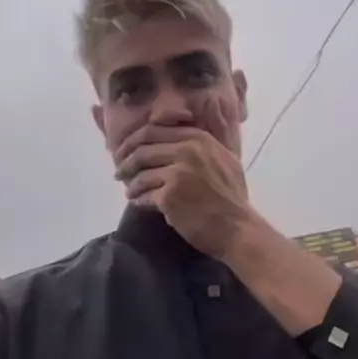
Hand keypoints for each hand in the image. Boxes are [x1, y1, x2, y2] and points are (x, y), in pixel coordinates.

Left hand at [114, 99, 250, 258]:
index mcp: (199, 139)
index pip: (154, 130)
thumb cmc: (232, 197)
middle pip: (142, 149)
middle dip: (125, 161)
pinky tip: (137, 203)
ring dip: (131, 183)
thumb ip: (200, 145)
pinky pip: (144, 195)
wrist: (238, 228)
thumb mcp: (223, 159)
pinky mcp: (169, 197)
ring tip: (129, 190)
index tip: (127, 150)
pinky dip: (138, 199)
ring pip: (141, 173)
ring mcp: (178, 173)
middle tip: (120, 172)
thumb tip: (176, 134)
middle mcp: (188, 151)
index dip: (134, 140)